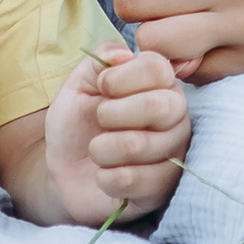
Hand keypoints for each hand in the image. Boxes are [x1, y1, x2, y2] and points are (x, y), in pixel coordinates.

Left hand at [43, 47, 193, 224]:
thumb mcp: (79, 83)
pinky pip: (131, 180)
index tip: (101, 88)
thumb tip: (123, 55)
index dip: (120, 79)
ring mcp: (175, 153)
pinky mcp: (164, 188)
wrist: (66, 172)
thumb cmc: (78, 122)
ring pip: (138, 145)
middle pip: (159, 106)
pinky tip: (105, 175)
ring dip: (101, 149)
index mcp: (160, 83)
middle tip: (99, 121)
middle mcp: (176, 115)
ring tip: (98, 150)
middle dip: (111, 115)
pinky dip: (105, 177)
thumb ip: (101, 59)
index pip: (157, 68)